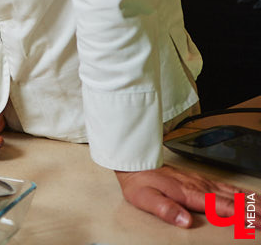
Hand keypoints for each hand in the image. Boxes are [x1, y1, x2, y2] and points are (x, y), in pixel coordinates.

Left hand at [115, 164, 244, 226]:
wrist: (135, 161)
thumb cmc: (140, 182)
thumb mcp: (146, 199)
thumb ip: (166, 210)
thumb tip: (186, 222)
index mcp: (190, 194)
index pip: (222, 208)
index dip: (242, 216)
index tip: (258, 223)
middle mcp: (200, 187)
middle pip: (234, 200)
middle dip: (254, 209)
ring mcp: (201, 182)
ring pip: (233, 192)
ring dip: (251, 201)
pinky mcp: (199, 179)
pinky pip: (225, 186)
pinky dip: (241, 192)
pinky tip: (248, 195)